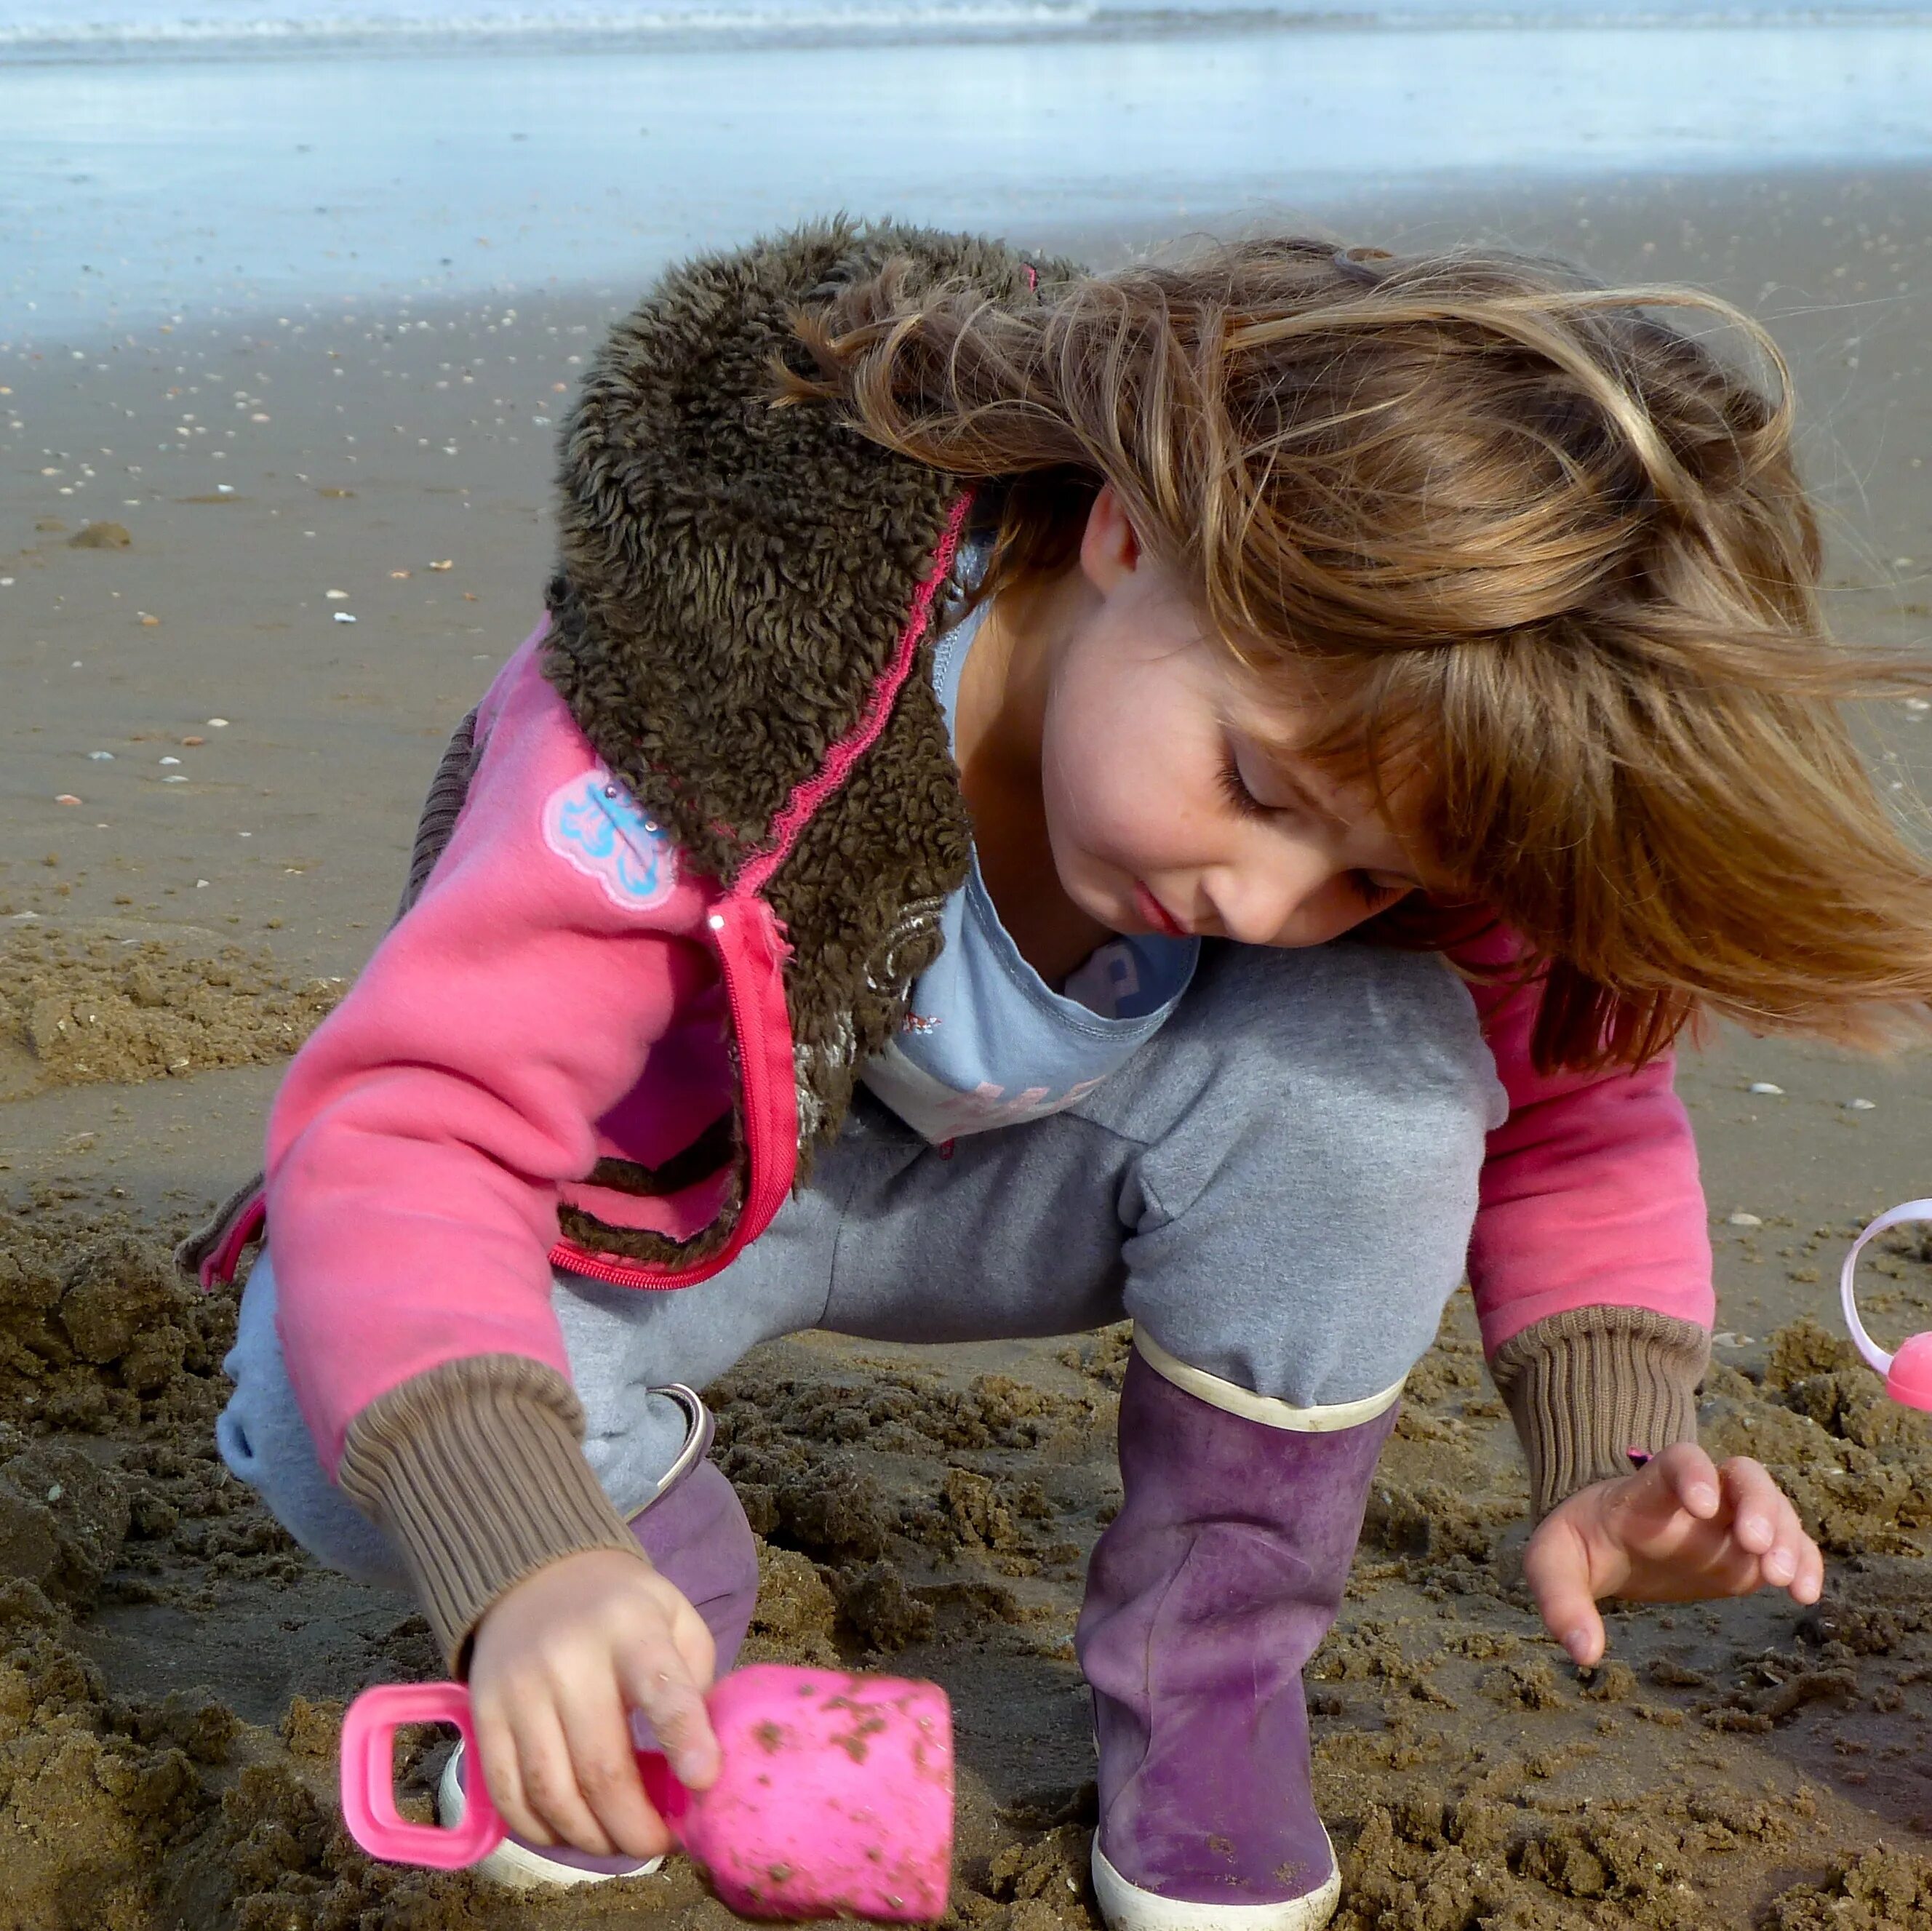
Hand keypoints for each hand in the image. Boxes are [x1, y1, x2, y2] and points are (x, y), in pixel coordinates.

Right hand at [466, 1547, 719, 1858]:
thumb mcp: (674, 1616)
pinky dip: (542, 1831)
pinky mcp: (484, 1716)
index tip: (705, 1782)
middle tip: (659, 1845)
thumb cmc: (622, 1609)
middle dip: (635, 1826)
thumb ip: (696, 1678)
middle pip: (601, 1767)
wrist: (535, 1576)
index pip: (660, 1687)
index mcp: (631, 1629)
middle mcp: (570, 1659)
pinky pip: (508, 1795)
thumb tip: (701, 1763)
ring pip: (551, 1793)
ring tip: (618, 1845)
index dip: (685, 1738)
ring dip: (590, 1839)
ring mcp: (520, 1690)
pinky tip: (571, 1833)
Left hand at [1522, 1443, 1823, 1668]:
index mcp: (1648, 1489)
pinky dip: (1807, 1563)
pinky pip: (1792, 1545)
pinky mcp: (1750, 1552)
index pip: (1678, 1460)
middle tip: (1756, 1545)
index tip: (1702, 1505)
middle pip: (1743, 1475)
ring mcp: (1730, 1520)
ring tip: (1785, 1581)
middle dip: (1757, 1504)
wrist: (1607, 1541)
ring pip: (1774, 1506)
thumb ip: (1560, 1601)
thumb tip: (1584, 1653)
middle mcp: (1699, 1496)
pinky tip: (1804, 1596)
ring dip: (1787, 1536)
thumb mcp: (1552, 1564)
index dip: (1693, 1473)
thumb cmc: (1584, 1545)